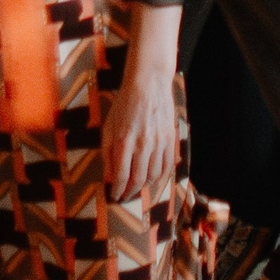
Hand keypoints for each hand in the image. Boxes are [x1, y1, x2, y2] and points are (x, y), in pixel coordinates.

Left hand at [104, 2, 179, 201]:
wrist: (149, 83)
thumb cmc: (124, 104)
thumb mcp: (109, 126)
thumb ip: (108, 153)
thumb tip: (109, 177)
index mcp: (125, 140)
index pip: (121, 176)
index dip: (117, 190)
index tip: (114, 196)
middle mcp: (143, 144)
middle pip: (138, 179)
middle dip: (130, 192)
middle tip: (125, 196)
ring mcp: (159, 142)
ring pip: (153, 175)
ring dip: (144, 186)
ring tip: (136, 188)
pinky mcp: (171, 139)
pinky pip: (167, 165)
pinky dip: (160, 176)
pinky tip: (152, 178)